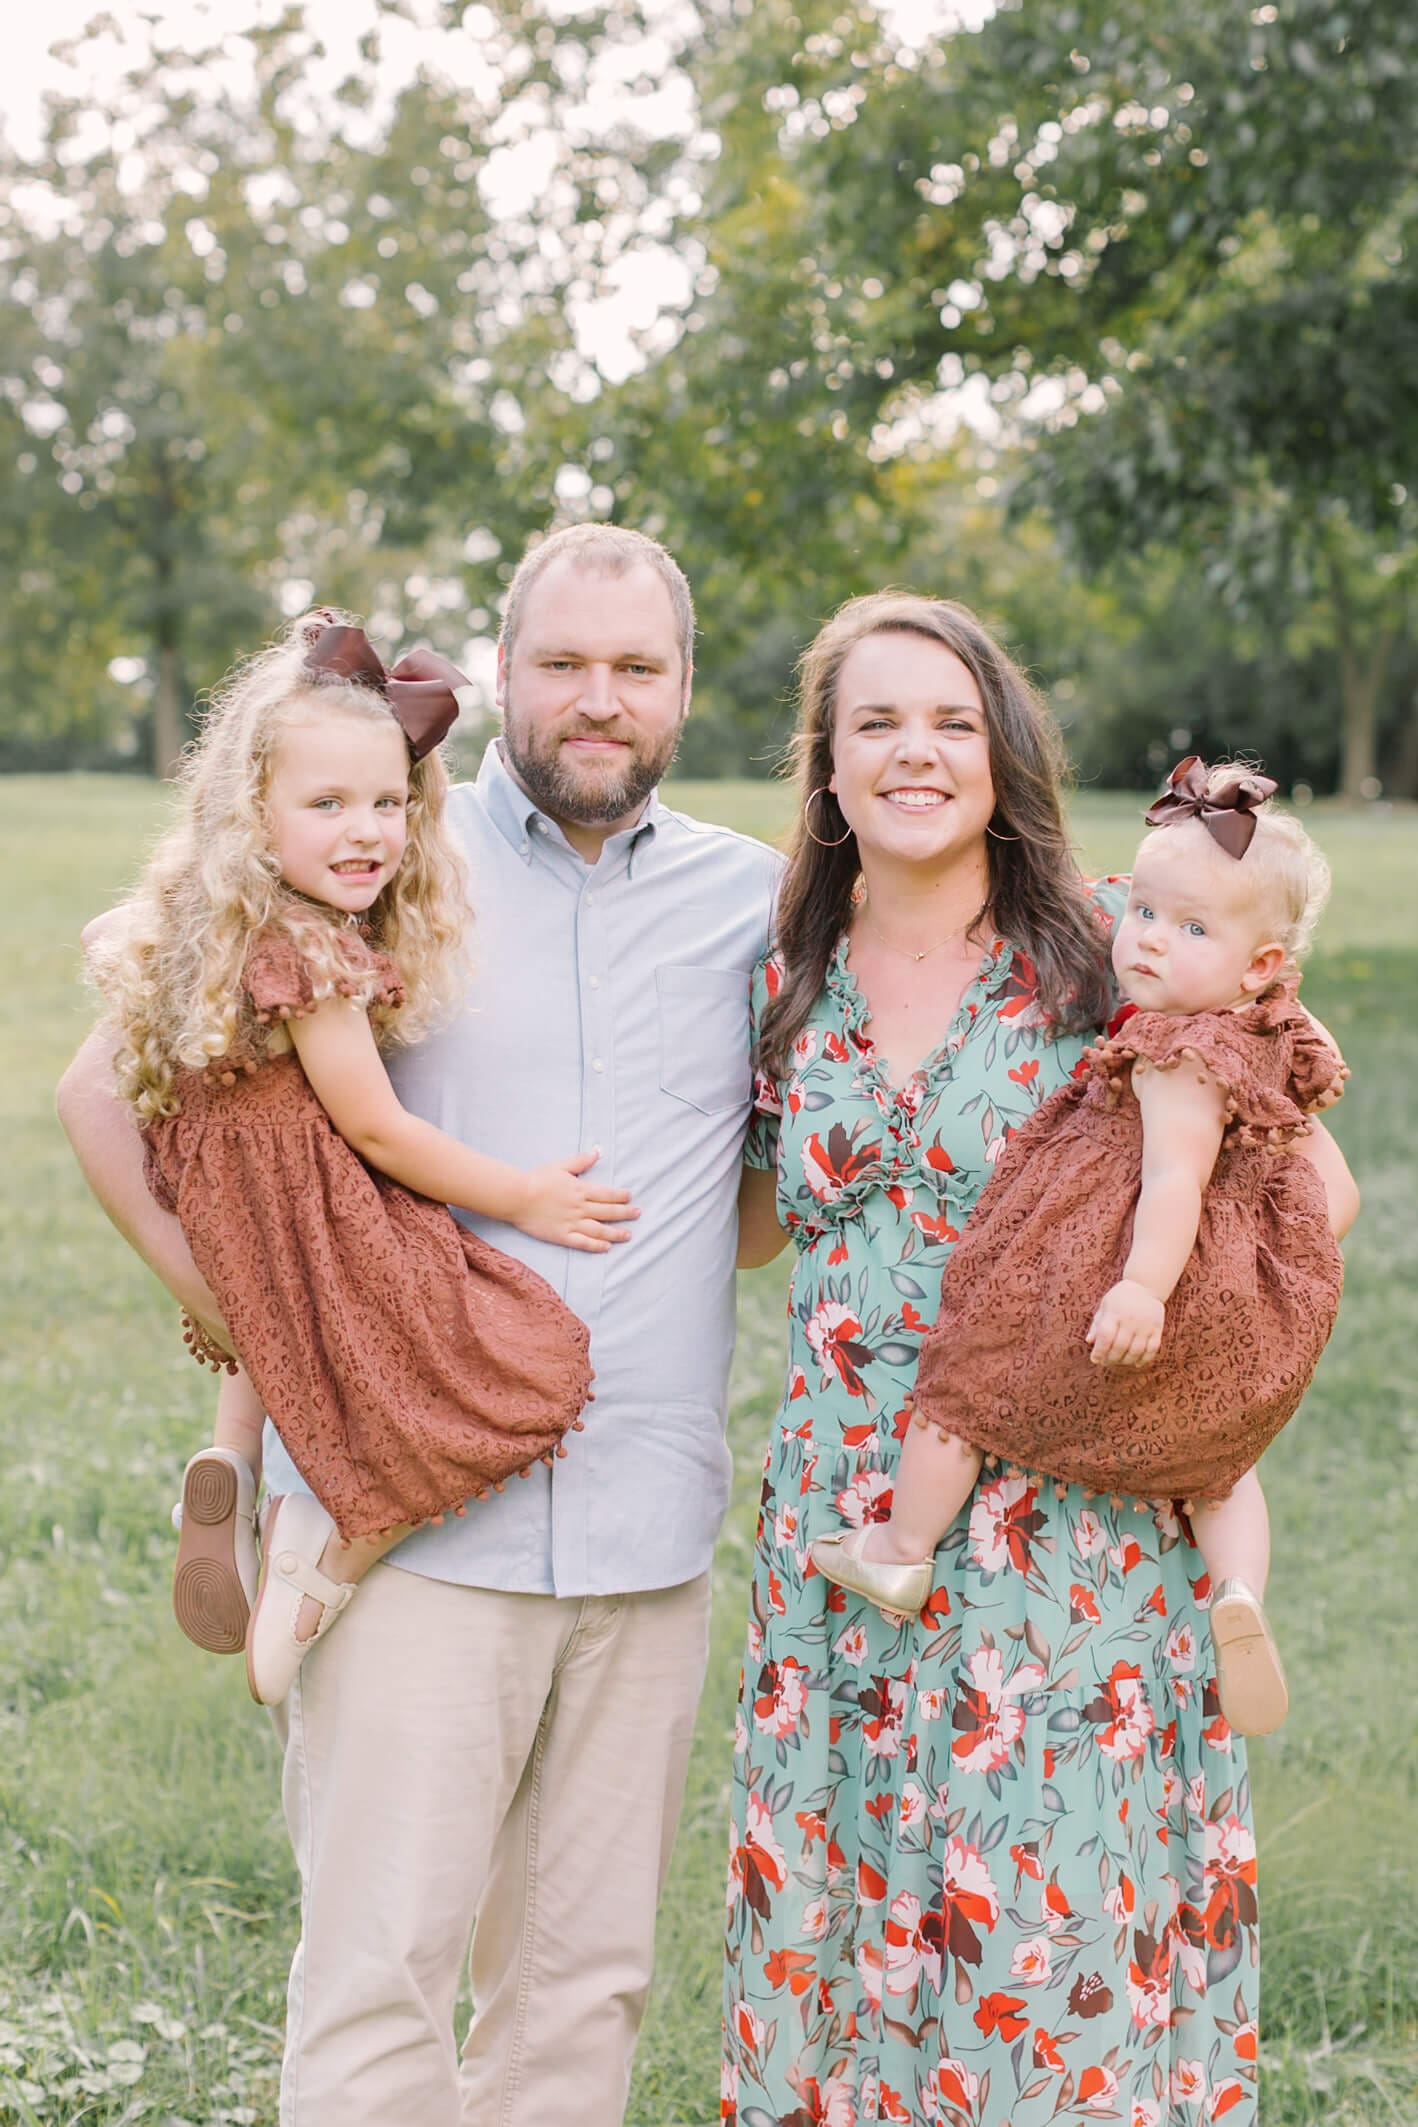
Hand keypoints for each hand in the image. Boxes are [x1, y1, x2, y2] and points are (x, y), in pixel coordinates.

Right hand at [516, 1149, 638, 1252]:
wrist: (518, 1196)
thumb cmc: (537, 1179)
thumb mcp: (560, 1166)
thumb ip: (580, 1161)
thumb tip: (597, 1153)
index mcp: (580, 1190)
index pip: (606, 1194)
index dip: (620, 1196)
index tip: (630, 1197)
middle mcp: (580, 1208)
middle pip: (607, 1212)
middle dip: (624, 1213)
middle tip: (637, 1214)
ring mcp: (572, 1223)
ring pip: (599, 1229)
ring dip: (615, 1233)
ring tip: (628, 1235)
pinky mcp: (562, 1236)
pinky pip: (582, 1243)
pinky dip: (596, 1245)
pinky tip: (606, 1247)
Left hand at [1086, 1279, 1164, 1367]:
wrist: (1145, 1285)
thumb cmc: (1120, 1298)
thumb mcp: (1105, 1306)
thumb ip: (1097, 1324)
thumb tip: (1089, 1341)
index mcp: (1114, 1312)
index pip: (1105, 1336)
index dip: (1099, 1351)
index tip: (1095, 1359)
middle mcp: (1130, 1319)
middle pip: (1120, 1346)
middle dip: (1111, 1358)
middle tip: (1106, 1362)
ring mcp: (1145, 1324)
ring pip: (1136, 1350)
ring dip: (1126, 1361)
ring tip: (1119, 1361)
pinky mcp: (1157, 1328)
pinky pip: (1152, 1348)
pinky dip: (1144, 1359)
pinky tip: (1136, 1363)